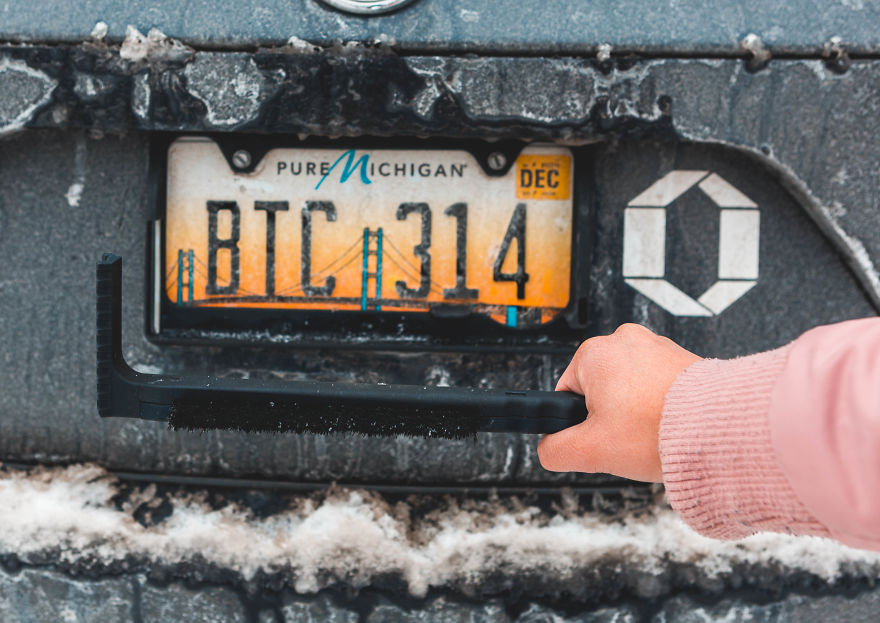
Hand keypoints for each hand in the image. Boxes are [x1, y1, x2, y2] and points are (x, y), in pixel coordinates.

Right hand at [537, 324, 700, 481]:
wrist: (719, 427)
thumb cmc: (660, 429)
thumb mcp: (590, 450)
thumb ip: (555, 450)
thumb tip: (549, 449)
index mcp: (593, 353)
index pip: (567, 393)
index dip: (579, 423)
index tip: (598, 437)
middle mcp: (624, 340)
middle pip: (599, 390)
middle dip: (610, 417)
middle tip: (627, 439)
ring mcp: (657, 346)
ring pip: (630, 389)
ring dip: (636, 412)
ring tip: (651, 433)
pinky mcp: (682, 358)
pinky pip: (658, 386)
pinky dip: (660, 405)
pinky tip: (668, 424)